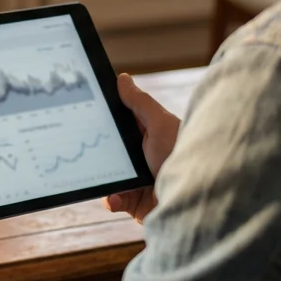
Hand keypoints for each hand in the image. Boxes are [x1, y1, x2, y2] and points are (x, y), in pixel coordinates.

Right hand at [102, 73, 179, 223]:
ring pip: (107, 175)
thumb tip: (122, 78)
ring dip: (104, 179)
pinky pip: (113, 199)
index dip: (105, 118)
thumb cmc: (180, 157)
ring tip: (110, 181)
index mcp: (148, 135)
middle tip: (90, 150)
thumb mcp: (160, 124)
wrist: (193, 201)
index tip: (87, 113)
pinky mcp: (134, 202)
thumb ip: (140, 103)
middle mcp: (141, 156)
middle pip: (110, 150)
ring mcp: (137, 180)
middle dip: (98, 151)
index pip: (121, 122)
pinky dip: (112, 199)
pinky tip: (117, 197)